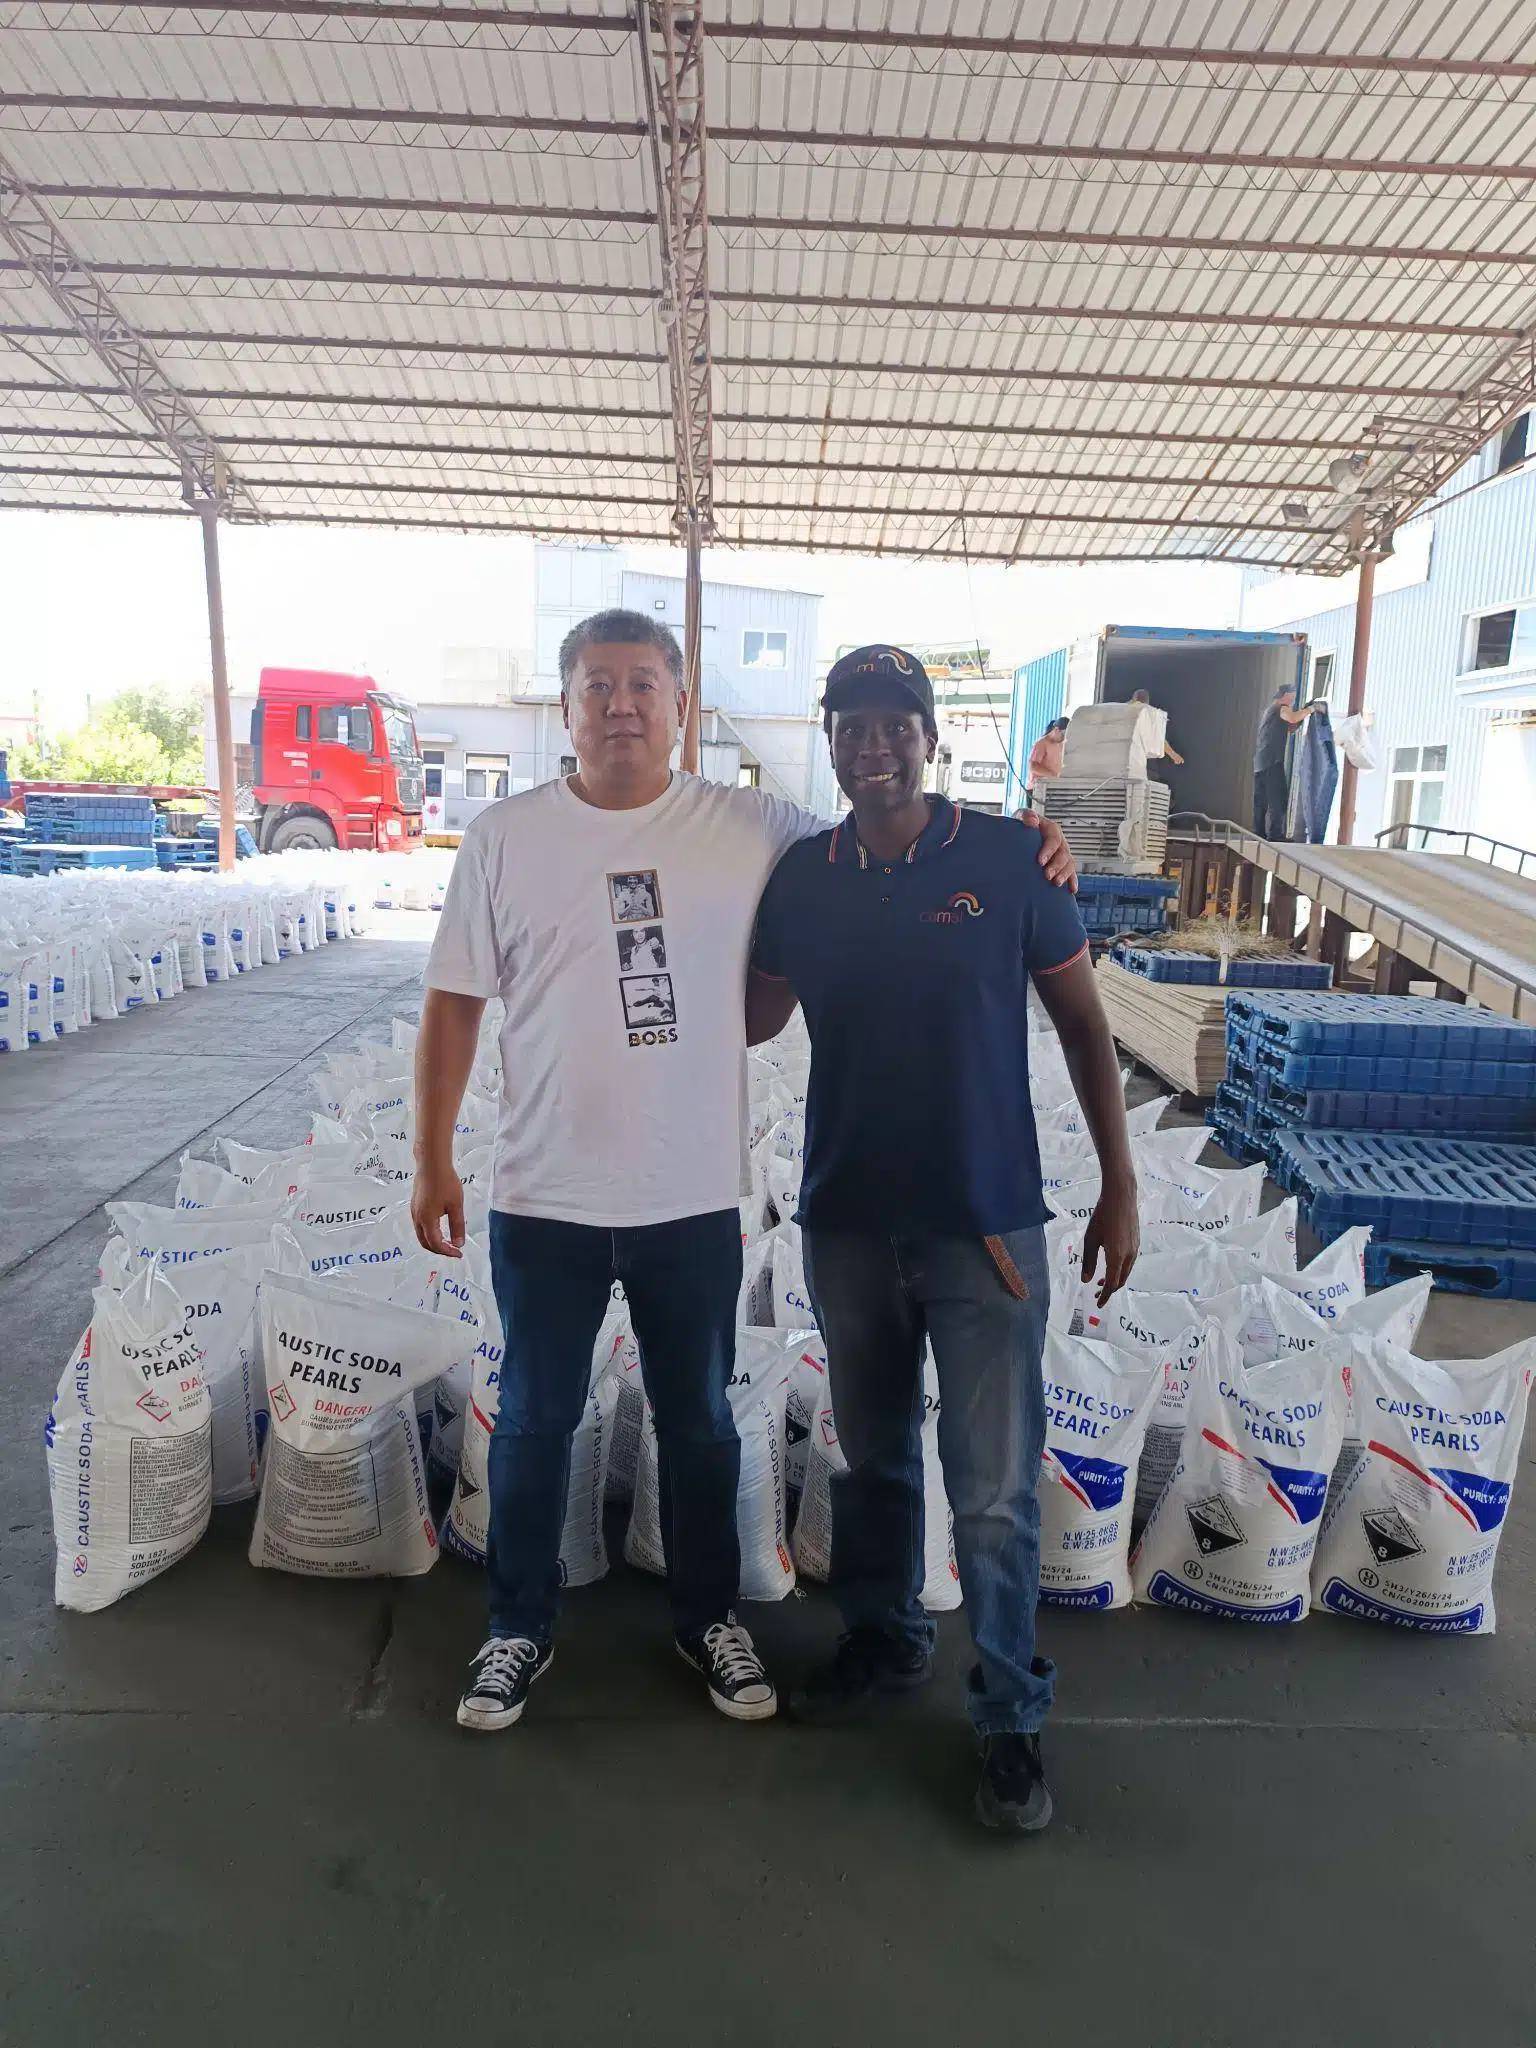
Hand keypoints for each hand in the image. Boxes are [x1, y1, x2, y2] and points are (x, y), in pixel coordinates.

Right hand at [411, 1156, 465, 1257]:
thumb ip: (457, 1226)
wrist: (431, 1163)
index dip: (447, 1252)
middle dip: (439, 1250)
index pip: (436, 1244)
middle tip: (453, 1251)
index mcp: (427, 1220)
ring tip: (448, 1242)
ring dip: (433, 1242)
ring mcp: (414, 1212)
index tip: (459, 1253)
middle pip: (425, 1242)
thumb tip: (458, 1244)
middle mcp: (417, 1218)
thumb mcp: (456, 1205)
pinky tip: (439, 1229)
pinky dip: (429, 1233)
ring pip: (421, 1235)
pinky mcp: (414, 1205)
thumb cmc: (445, 1182)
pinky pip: (419, 1226)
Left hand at [1019, 810, 1077, 892]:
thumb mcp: (1022, 816)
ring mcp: (1062, 853)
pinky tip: (1072, 890)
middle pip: (1063, 854)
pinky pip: (1071, 873)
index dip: (1049, 850)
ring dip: (1064, 874)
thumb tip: (1032, 821)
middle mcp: (1060, 842)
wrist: (1023, 832)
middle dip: (1056, 866)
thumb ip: (1026, 816)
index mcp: (1052, 830)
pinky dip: (1072, 881)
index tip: (1040, 861)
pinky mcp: (1062, 864)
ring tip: (1056, 883)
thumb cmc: (1022, 824)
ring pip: (1069, 864)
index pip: (1054, 839)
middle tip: (1047, 875)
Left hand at [1082, 1180, 1138, 1305]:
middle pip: (1121, 1280)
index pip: (1112, 1284)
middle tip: (1096, 1293)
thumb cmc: (1102, 1216)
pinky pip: (1129, 1263)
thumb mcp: (1090, 1239)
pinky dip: (1120, 1269)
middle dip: (1109, 1289)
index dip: (1104, 1296)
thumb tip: (1086, 1281)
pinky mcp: (1137, 1242)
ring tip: (1101, 1281)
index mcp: (1117, 1257)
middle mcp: (1129, 1256)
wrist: (1121, 1197)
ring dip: (1115, 1279)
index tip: (1098, 1303)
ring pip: (1126, 1272)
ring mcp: (1135, 1249)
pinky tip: (1111, 1264)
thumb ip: (1088, 1261)